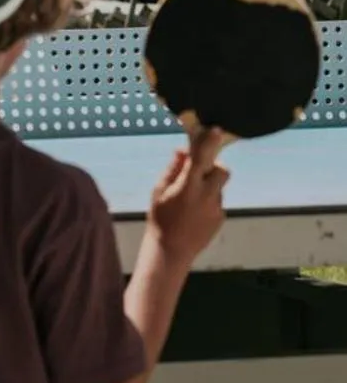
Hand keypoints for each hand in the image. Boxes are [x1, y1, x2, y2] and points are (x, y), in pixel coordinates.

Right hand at [147, 127, 228, 264]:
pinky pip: (217, 201)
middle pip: (222, 170)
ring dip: (207, 186)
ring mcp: (216, 208)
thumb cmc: (160, 218)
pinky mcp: (220, 218)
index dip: (209, 142)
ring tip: (189, 201)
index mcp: (188, 186)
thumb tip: (182, 151)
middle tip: (199, 172)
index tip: (216, 130)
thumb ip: (173, 169)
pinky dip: (208, 201)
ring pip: (218, 187)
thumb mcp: (159, 191)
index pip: (202, 158)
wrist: (171, 251)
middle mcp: (206, 195)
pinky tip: (193, 213)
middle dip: (214, 166)